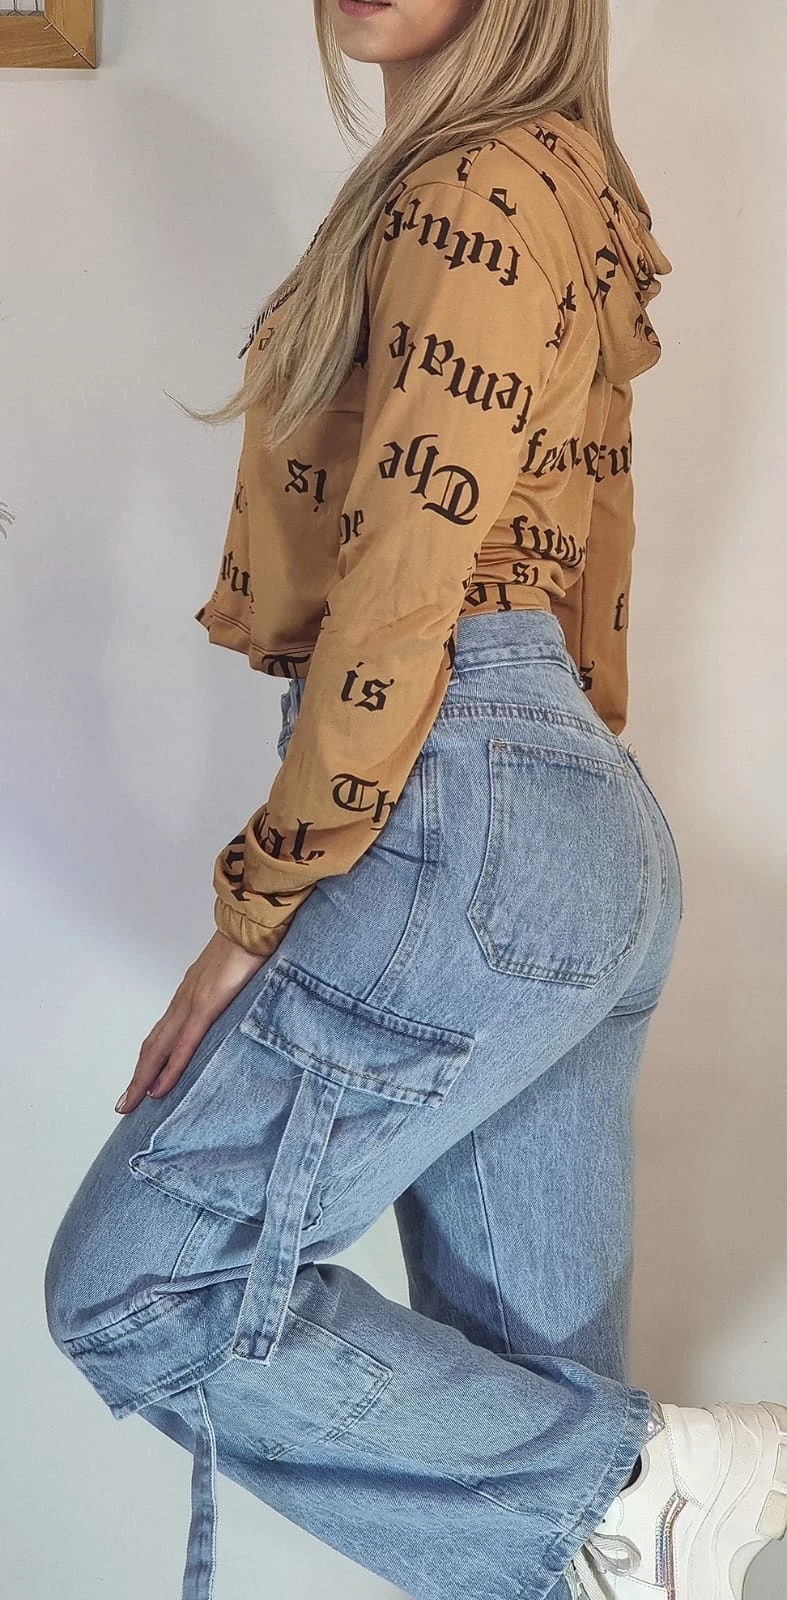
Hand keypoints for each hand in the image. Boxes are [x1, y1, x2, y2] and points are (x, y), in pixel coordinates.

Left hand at [114, 929, 266, 1113]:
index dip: (150, 1060)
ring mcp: (191, 1003)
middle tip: (124, 1105)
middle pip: (152, 1046)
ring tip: (132, 1102)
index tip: (140, 1082)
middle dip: (137, 1077)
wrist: (254, 924)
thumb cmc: (250, 946)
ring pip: (159, 1048)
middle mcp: (184, 1001)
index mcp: (191, 995)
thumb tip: (238, 1010)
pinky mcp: (205, 1005)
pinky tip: (160, 1087)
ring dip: (144, 1077)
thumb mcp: (237, 979)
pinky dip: (170, 1068)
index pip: (163, 1033)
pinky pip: (184, 1044)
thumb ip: (232, 996)